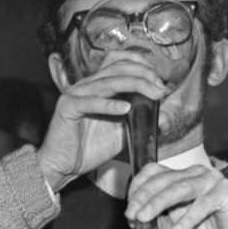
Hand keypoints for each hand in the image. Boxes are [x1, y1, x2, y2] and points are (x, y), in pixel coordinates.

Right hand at [39, 51, 166, 192]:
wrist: (63, 166)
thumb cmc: (88, 149)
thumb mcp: (122, 134)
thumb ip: (139, 124)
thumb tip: (164, 118)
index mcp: (99, 86)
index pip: (120, 62)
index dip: (142, 65)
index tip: (160, 81)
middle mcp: (87, 86)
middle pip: (118, 67)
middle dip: (144, 74)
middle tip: (160, 88)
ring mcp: (76, 94)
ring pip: (108, 82)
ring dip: (134, 85)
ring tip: (152, 94)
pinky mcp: (68, 108)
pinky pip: (90, 102)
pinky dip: (109, 105)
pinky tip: (125, 108)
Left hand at [125, 163, 227, 228]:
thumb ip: (154, 221)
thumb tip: (134, 217)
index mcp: (180, 179)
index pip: (152, 173)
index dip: (137, 189)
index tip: (128, 211)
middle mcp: (195, 174)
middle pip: (162, 179)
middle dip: (143, 198)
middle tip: (131, 216)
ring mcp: (212, 181)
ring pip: (179, 188)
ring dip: (157, 204)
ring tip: (143, 219)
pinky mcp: (226, 194)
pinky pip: (201, 205)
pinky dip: (186, 220)